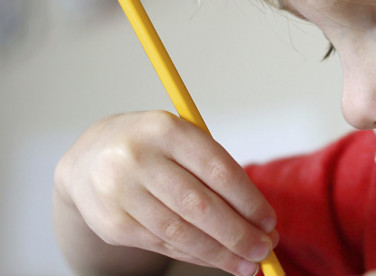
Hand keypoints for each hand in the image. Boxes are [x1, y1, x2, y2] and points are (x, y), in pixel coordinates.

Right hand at [54, 111, 277, 275]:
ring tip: (248, 264)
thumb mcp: (184, 142)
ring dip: (220, 253)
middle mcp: (139, 158)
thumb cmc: (156, 150)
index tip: (269, 221)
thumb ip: (219, 175)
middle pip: (199, 206)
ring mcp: (120, 192)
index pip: (218, 170)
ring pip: (181, 232)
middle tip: (265, 249)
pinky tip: (217, 260)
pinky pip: (163, 245)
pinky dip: (196, 255)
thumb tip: (261, 222)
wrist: (89, 160)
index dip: (248, 201)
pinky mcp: (112, 223)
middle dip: (238, 233)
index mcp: (167, 130)